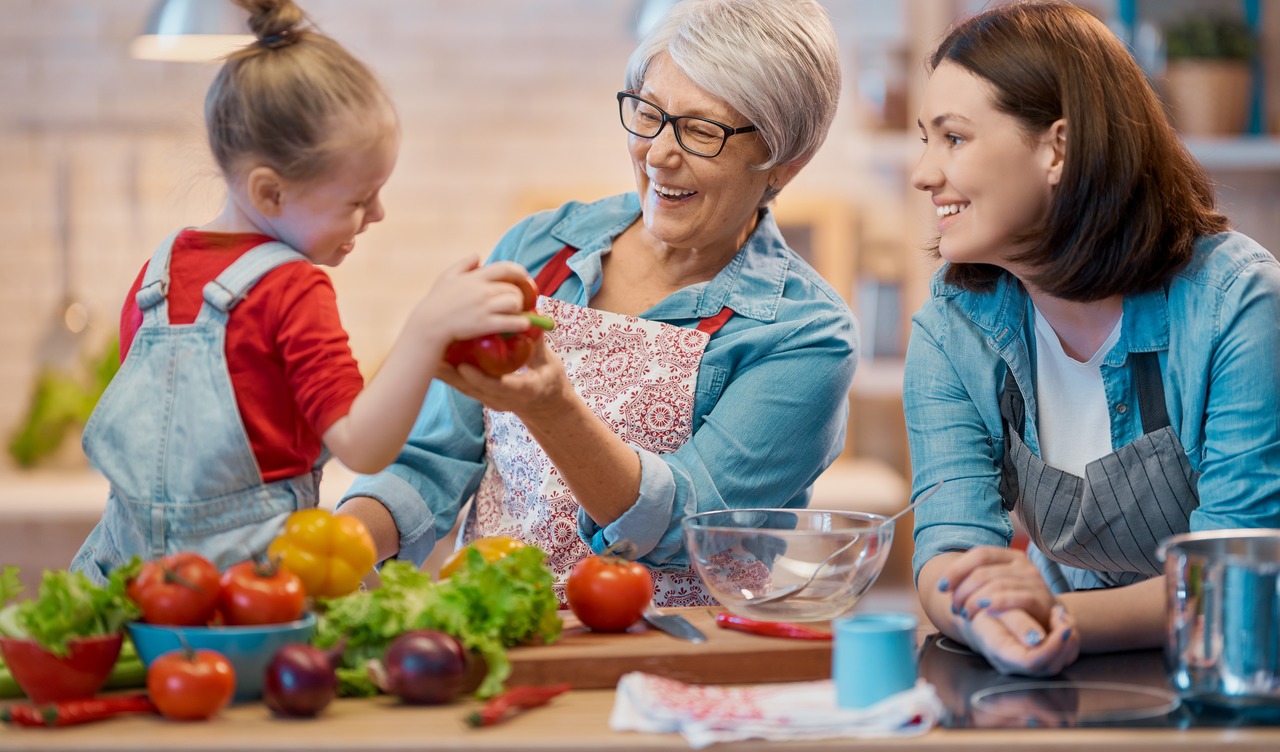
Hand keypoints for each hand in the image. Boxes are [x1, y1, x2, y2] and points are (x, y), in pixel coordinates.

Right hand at [416, 257, 532, 342]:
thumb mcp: (447, 277)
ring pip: (514, 303)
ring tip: (515, 313)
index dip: (519, 272)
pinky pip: (511, 322)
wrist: (429, 324)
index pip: (505, 268)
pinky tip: (523, 325)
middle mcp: (482, 290)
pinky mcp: (485, 323)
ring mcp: (484, 307)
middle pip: (513, 289)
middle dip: (519, 295)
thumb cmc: (437, 300)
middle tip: (517, 302)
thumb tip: (478, 255)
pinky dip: (521, 323)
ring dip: (519, 308)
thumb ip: (464, 264)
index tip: (524, 278)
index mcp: (475, 277)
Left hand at [438, 337, 572, 418]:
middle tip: (434, 360)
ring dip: (444, 374)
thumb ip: (539, 344)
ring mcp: (490, 400)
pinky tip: (433, 360)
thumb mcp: (550, 365)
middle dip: (451, 376)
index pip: (500, 388)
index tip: (465, 368)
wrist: (546, 407)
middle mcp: (502, 400)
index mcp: (523, 393)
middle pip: (472, 390)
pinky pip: (462, 384)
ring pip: (463, 388)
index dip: (480, 379)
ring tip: (426, 357)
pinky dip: (448, 373)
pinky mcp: (482, 395)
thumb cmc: (550, 383)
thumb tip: (533, 318)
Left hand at [942, 546, 1056, 628]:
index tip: (941, 587)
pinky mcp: (1042, 600)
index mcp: (1011, 556)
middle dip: (962, 590)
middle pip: (983, 572)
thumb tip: (943, 585)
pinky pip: (1015, 598)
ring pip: (995, 585)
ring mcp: (1034, 581)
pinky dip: (995, 603)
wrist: (1052, 624)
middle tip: (954, 607)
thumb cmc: (1016, 606)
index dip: (957, 570)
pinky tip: (983, 610)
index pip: (979, 554)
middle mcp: (1024, 565)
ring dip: (973, 601)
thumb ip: (977, 581)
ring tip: (964, 614)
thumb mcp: (998, 588)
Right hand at [962, 603, 1079, 676]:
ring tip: (1059, 615)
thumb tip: (1038, 639)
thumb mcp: (995, 608)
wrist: (978, 616)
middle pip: (1049, 666)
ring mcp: (1026, 666)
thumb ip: (1017, 623)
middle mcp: (1014, 666)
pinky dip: (1066, 640)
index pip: (1032, 662)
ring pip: (1058, 663)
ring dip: (1067, 640)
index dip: (1052, 647)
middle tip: (1060, 614)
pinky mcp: (1037, 661)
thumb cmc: (984, 610)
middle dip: (1063, 642)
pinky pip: (1060, 657)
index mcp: (1000, 654)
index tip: (1062, 626)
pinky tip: (1059, 622)